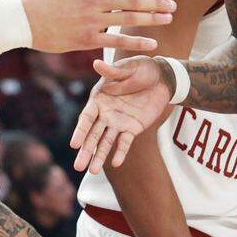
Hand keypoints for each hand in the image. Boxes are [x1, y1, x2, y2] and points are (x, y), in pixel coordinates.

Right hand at [21, 0, 174, 53]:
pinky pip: (115, 41)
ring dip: (152, 19)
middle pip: (132, 1)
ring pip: (128, 18)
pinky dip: (135, 42)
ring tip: (168, 19)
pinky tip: (152, 44)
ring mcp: (91, 20)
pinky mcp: (85, 39)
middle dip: (156, 3)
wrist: (18, 19)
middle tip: (174, 5)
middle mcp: (94, 1)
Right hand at [71, 57, 172, 172]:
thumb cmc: (142, 68)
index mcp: (99, 98)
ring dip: (99, 156)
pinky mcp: (132, 128)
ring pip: (106, 142)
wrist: (163, 77)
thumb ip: (113, 72)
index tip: (74, 145)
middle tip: (77, 166)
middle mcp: (106, 112)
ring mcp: (118, 122)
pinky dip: (120, 152)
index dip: (80, 131)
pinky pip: (125, 142)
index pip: (86, 117)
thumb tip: (96, 64)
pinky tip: (116, 163)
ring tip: (91, 171)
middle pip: (93, 134)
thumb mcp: (128, 68)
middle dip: (86, 150)